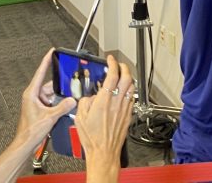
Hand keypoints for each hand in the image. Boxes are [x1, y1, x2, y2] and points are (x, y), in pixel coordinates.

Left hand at [15, 50, 76, 141]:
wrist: (26, 143)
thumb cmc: (30, 130)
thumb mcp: (50, 117)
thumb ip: (62, 107)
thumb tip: (71, 100)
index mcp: (31, 93)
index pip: (40, 72)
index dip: (46, 60)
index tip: (51, 51)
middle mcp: (33, 96)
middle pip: (50, 85)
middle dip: (60, 87)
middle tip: (70, 85)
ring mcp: (36, 102)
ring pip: (51, 94)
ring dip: (59, 98)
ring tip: (66, 101)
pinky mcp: (40, 108)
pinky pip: (51, 101)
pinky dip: (57, 104)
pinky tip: (63, 108)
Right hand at [75, 54, 133, 182]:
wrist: (103, 153)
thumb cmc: (92, 139)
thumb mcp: (80, 117)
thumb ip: (85, 101)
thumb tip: (90, 97)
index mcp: (104, 101)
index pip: (112, 75)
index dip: (112, 63)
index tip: (110, 59)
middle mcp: (116, 103)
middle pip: (127, 78)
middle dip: (124, 67)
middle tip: (118, 64)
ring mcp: (124, 109)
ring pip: (131, 87)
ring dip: (128, 77)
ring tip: (123, 74)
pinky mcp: (128, 116)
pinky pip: (132, 98)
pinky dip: (129, 90)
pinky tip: (125, 91)